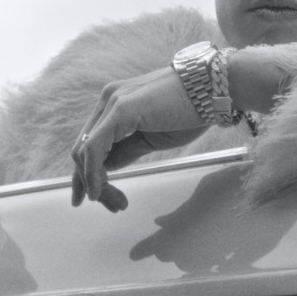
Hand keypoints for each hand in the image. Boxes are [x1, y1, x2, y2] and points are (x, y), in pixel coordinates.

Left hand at [70, 66, 209, 211]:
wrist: (214, 88)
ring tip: (117, 203)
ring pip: (84, 151)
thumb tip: (106, 169)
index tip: (98, 199)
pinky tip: (99, 190)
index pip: (89, 143)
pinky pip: (93, 146)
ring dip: (95, 183)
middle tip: (113, 206)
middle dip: (91, 183)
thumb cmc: (190, 111)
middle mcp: (108, 100)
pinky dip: (92, 172)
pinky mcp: (121, 109)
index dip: (88, 174)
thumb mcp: (152, 138)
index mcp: (114, 104)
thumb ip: (127, 149)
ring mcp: (112, 102)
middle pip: (82, 149)